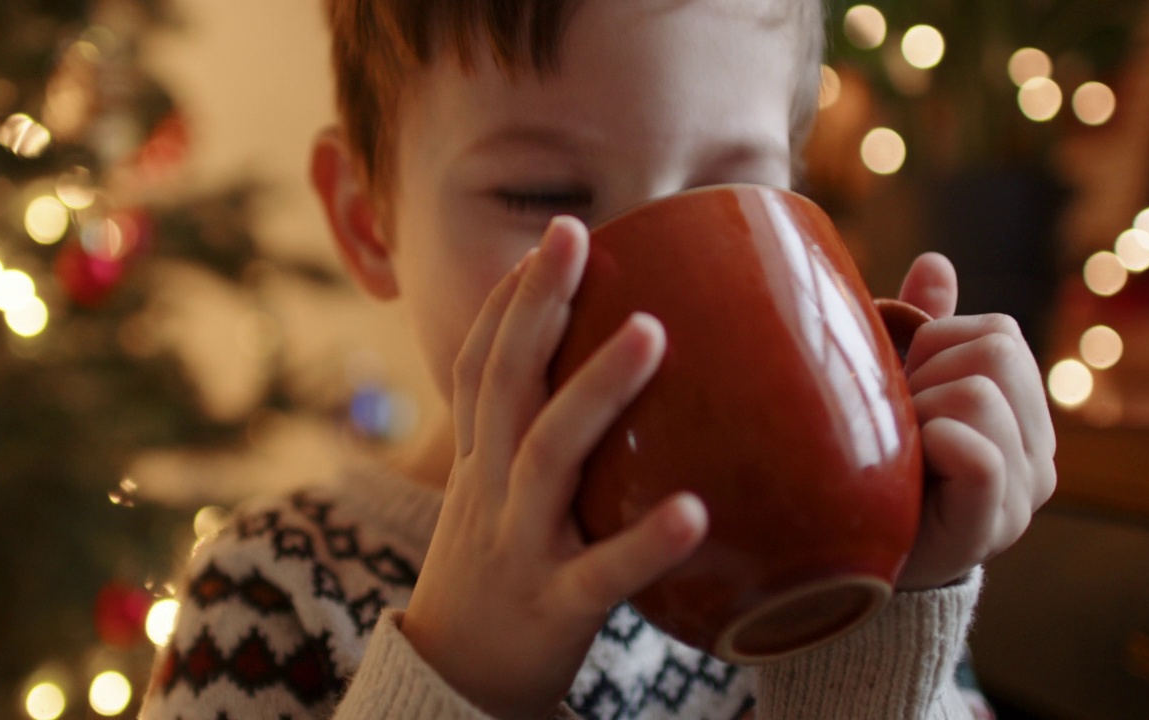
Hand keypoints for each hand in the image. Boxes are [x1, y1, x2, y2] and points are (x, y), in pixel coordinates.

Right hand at [401, 216, 707, 718]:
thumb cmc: (493, 578)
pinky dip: (645, 543)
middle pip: (504, 384)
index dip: (509, 300)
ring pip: (546, 457)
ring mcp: (518, 546)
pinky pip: (601, 573)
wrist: (452, 685)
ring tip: (651, 332)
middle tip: (577, 236)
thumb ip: (535, 446)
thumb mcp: (494, 502)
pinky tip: (696, 511)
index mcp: (480, 463)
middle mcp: (490, 490)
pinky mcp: (553, 607)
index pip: (479, 365)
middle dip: (536, 306)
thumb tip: (604, 389)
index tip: (552, 237)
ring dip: (594, 391)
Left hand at [893, 253, 1055, 589]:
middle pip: (994, 350)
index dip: (933, 344)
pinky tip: (912, 466)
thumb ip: (924, 329)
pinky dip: (937, 444)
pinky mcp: (987, 528)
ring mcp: (1020, 492)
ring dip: (918, 412)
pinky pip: (979, 456)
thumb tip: (935, 261)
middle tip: (899, 424)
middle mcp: (1036, 451)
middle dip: (927, 372)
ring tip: (899, 451)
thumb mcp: (899, 387)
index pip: (996, 331)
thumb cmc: (877, 464)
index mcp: (1020, 410)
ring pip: (979, 393)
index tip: (904, 389)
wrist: (852, 556)